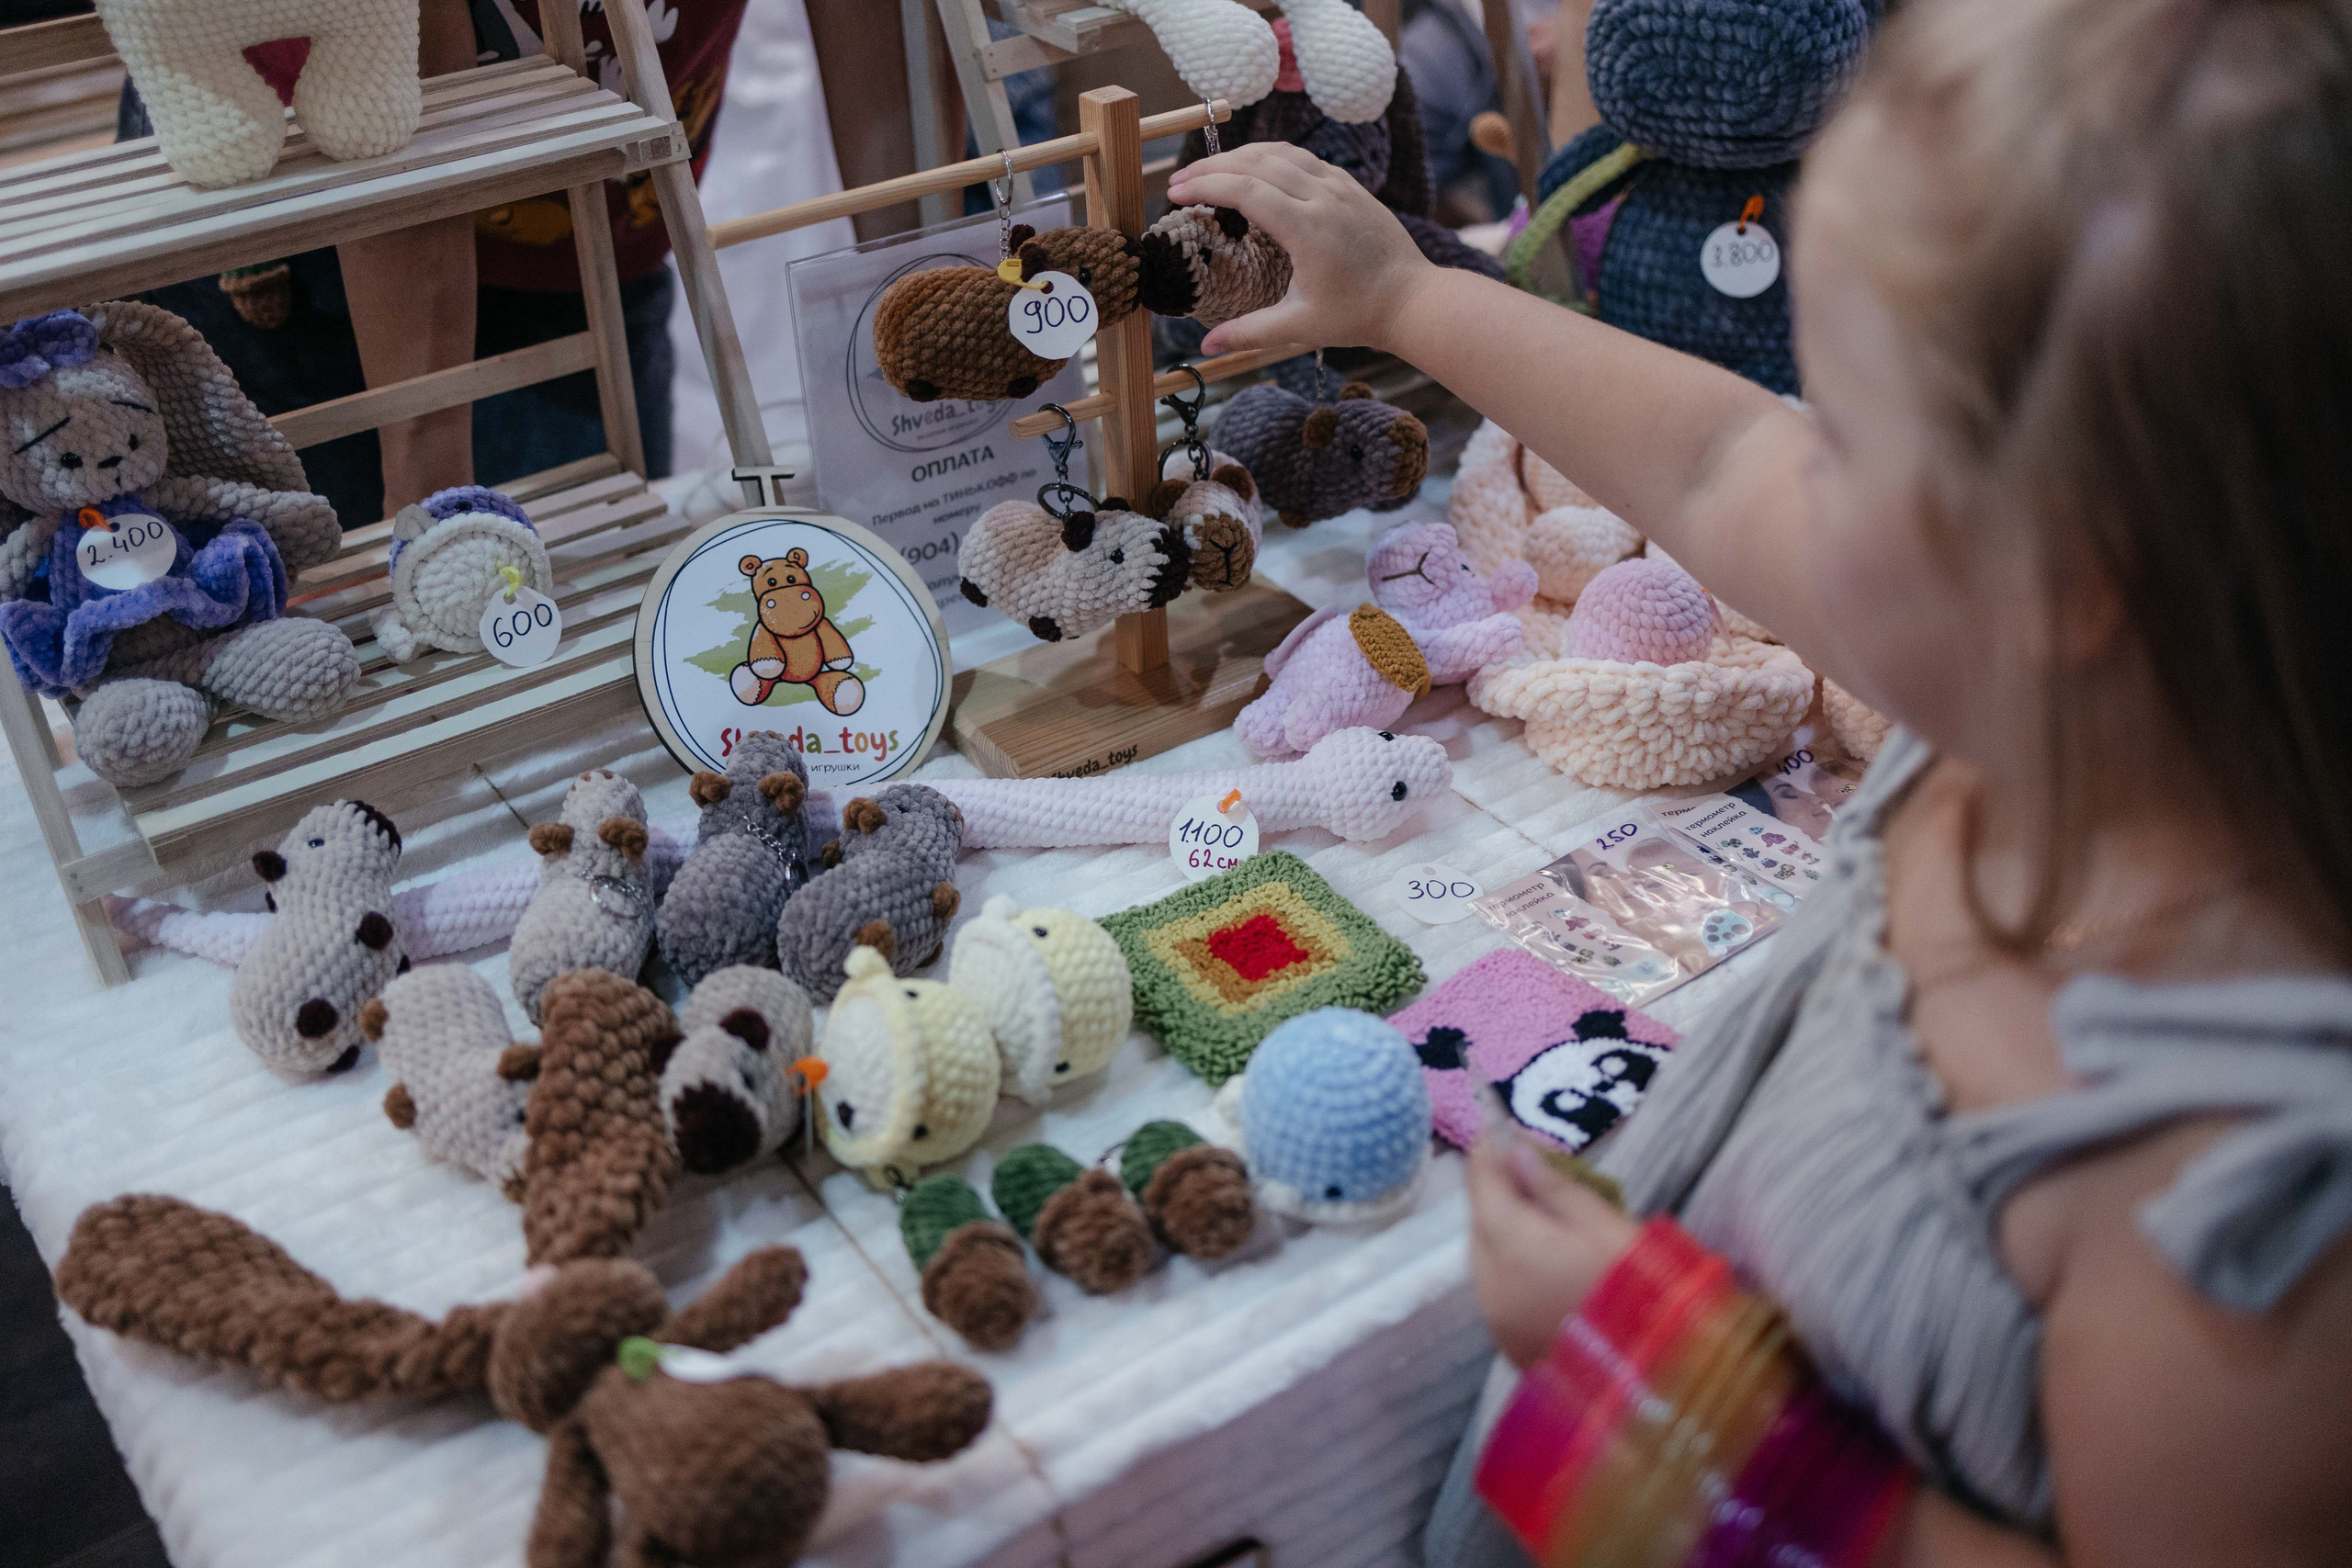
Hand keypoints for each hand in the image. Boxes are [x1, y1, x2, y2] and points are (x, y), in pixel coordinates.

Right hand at [1164, 143, 1434, 356]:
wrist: (1414, 299)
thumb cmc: (1359, 315)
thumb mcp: (1301, 327)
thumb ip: (1250, 333)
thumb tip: (1206, 347)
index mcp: (1308, 228)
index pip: (1245, 190)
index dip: (1205, 187)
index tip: (1175, 193)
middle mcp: (1323, 197)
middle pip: (1256, 162)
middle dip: (1212, 167)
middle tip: (1180, 180)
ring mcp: (1339, 186)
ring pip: (1280, 152)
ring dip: (1240, 155)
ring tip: (1210, 171)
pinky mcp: (1351, 185)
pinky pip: (1304, 158)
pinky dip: (1271, 157)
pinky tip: (1254, 169)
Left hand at [1467, 1129, 1639, 1368]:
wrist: (1658, 1368)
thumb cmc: (1638, 1284)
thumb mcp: (1604, 1222)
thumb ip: (1554, 1186)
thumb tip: (1515, 1150)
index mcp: (1510, 1243)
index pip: (1481, 1184)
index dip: (1488, 1152)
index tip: (1500, 1131)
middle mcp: (1489, 1281)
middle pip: (1479, 1221)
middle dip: (1499, 1193)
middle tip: (1532, 1173)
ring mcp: (1496, 1318)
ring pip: (1484, 1258)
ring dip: (1503, 1233)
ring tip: (1543, 1221)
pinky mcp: (1509, 1344)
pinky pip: (1497, 1292)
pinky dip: (1511, 1271)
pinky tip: (1544, 1265)